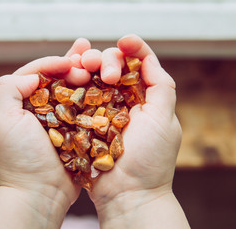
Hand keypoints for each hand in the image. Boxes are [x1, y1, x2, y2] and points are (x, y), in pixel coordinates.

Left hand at [0, 38, 100, 226]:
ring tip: (98, 60)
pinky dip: (92, 96)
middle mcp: (36, 110)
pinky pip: (83, 109)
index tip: (71, 61)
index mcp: (17, 105)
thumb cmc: (19, 159)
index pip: (34, 73)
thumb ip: (9, 89)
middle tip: (88, 52)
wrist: (40, 194)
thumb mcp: (2, 120)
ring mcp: (55, 121)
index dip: (52, 63)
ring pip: (71, 91)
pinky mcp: (72, 132)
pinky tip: (105, 84)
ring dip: (84, 75)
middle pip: (55, 79)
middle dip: (71, 63)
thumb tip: (34, 75)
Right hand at [88, 35, 186, 227]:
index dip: (132, 49)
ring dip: (88, 68)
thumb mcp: (165, 119)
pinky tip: (70, 79)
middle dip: (108, 60)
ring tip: (83, 69)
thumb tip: (147, 57)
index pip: (139, 65)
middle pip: (113, 68)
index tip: (124, 40)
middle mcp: (123, 102)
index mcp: (145, 99)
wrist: (126, 196)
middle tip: (105, 72)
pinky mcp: (83, 122)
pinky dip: (73, 85)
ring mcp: (101, 112)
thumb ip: (161, 85)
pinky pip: (76, 98)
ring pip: (92, 80)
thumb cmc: (150, 159)